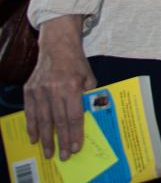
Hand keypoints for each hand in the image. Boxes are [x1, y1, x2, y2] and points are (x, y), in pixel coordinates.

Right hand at [24, 15, 94, 159]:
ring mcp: (39, 90)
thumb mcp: (89, 78)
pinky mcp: (29, 90)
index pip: (74, 115)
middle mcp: (54, 89)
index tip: (77, 147)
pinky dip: (32, 126)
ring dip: (45, 138)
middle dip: (62, 140)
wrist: (57, 47)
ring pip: (42, 120)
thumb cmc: (77, 64)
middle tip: (64, 156)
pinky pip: (30, 112)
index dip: (75, 133)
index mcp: (71, 86)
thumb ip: (88, 96)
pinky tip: (34, 137)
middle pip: (58, 121)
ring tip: (49, 152)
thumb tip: (89, 117)